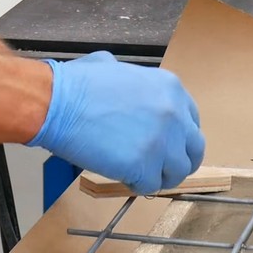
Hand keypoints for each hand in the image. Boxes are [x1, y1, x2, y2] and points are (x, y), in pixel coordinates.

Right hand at [28, 51, 204, 194]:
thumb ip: (132, 81)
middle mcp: (174, 115)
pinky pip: (150, 186)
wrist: (59, 103)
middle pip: (194, 149)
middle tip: (162, 167)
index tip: (168, 145)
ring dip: (159, 176)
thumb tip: (122, 81)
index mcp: (171, 89)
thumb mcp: (114, 66)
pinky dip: (137, 185)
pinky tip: (122, 176)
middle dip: (179, 160)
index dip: (179, 137)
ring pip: (176, 172)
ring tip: (138, 174)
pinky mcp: (145, 166)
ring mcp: (162, 143)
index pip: (192, 121)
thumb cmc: (77, 84)